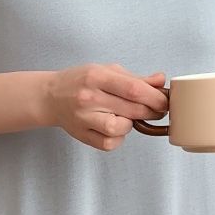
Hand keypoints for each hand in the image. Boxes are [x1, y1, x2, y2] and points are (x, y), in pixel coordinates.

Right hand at [44, 62, 168, 150]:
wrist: (50, 96)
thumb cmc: (81, 81)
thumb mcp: (106, 71)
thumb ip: (135, 78)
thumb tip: (160, 81)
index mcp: (97, 76)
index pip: (134, 89)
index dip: (155, 97)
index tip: (164, 101)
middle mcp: (89, 97)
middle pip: (132, 109)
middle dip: (151, 111)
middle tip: (156, 110)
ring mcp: (83, 117)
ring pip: (120, 128)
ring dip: (130, 125)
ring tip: (126, 117)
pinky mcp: (81, 134)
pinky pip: (109, 143)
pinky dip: (118, 138)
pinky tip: (114, 128)